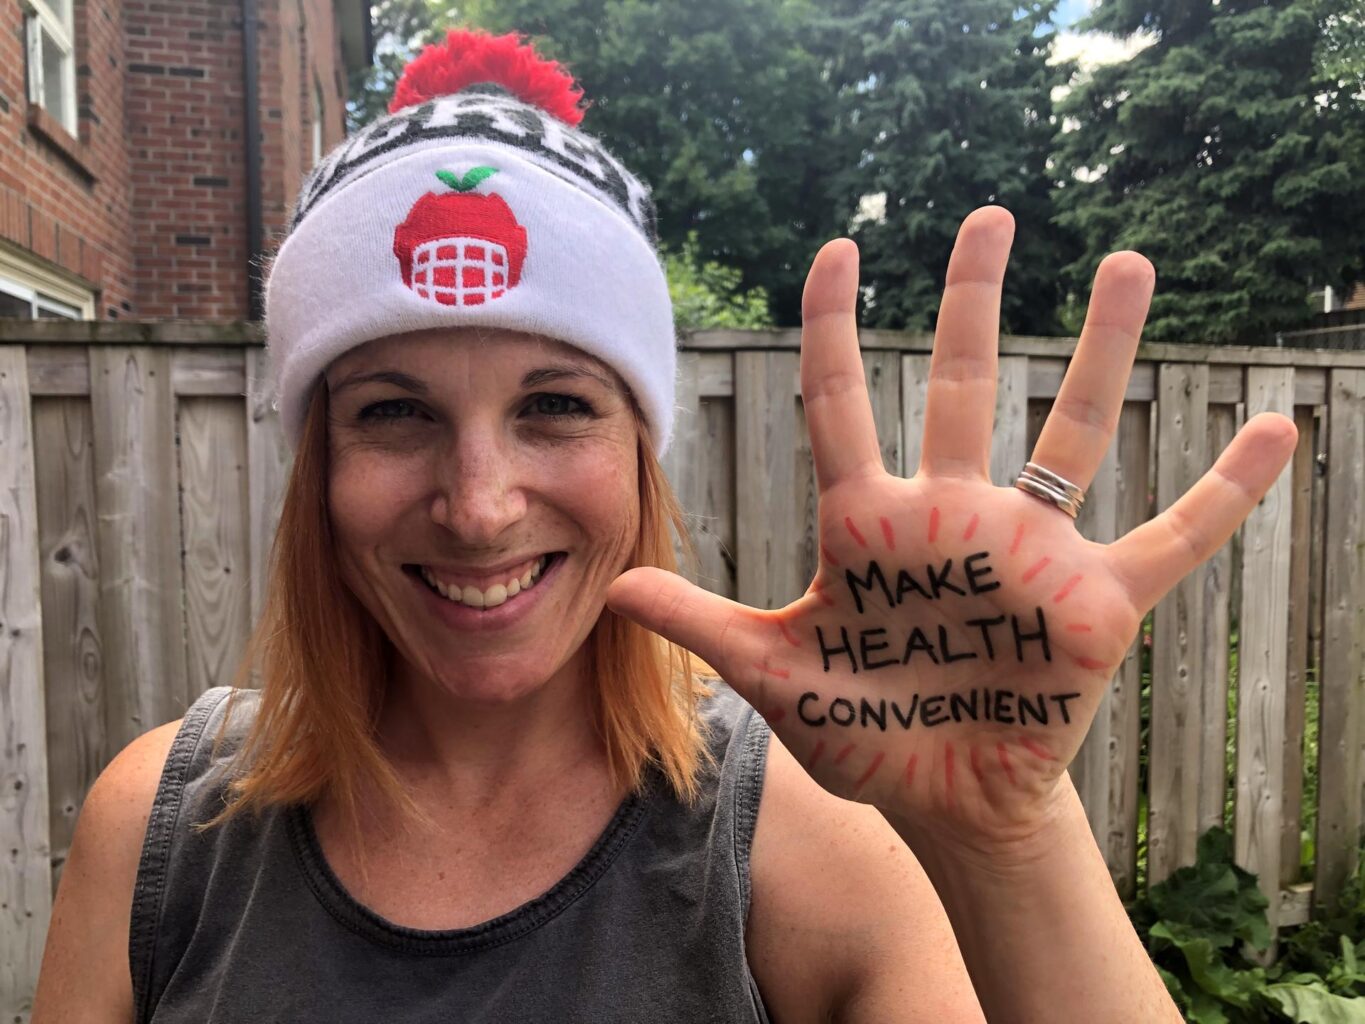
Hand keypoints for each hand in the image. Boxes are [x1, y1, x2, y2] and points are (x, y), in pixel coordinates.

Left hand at [607, 207, 1296, 851]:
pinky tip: (1280, 429)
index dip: (836, 326)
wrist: (942, 798)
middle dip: (974, 300)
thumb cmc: (862, 731)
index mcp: (869, 524)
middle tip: (987, 215)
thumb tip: (616, 587)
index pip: (842, 402)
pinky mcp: (1095, 604)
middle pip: (964, 385)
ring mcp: (1029, 552)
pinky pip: (1174, 536)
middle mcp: (952, 516)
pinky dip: (1225, 491)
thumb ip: (704, 625)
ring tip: (1129, 263)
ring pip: (1073, 430)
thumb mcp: (776, 676)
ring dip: (1102, 350)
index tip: (841, 248)